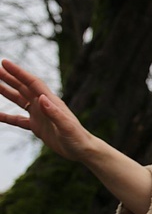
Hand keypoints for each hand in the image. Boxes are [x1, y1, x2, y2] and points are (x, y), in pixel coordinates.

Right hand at [0, 59, 151, 213]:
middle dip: (9, 78)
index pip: (32, 83)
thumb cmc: (78, 138)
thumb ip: (55, 113)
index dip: (19, 73)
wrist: (83, 150)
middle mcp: (44, 106)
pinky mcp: (38, 127)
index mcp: (51, 102)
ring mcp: (40, 116)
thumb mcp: (66, 126)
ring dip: (7, 92)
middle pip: (23, 88)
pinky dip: (7, 117)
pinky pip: (19, 120)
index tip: (5, 63)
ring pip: (19, 101)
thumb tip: (42, 98)